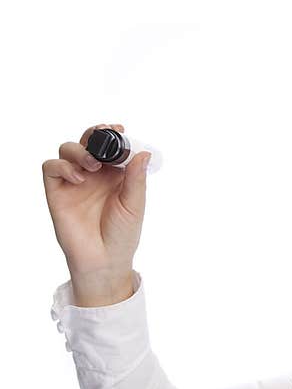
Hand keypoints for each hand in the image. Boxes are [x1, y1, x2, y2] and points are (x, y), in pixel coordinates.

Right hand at [42, 123, 151, 288]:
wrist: (105, 259)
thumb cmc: (122, 234)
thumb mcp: (134, 204)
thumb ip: (136, 178)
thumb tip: (143, 152)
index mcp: (115, 175)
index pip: (110, 147)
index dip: (112, 135)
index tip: (119, 129)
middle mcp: (94, 175)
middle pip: (87, 142)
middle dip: (93, 134)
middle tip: (104, 133)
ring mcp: (74, 182)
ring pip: (68, 150)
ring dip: (79, 150)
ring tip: (93, 165)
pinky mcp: (57, 192)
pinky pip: (51, 168)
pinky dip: (63, 166)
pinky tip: (79, 177)